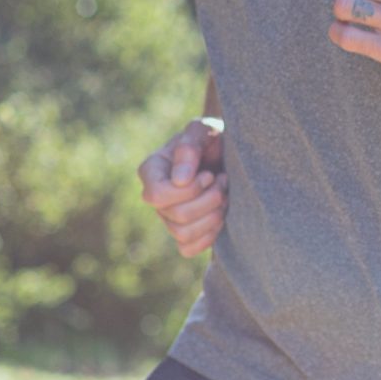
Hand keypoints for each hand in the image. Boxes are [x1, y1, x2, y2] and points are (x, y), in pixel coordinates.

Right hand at [140, 117, 226, 257]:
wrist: (229, 153)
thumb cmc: (213, 138)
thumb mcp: (204, 130)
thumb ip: (190, 147)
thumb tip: (179, 181)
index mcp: (152, 171)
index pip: (157, 196)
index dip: (189, 190)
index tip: (209, 174)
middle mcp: (156, 197)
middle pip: (177, 216)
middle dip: (210, 200)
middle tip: (223, 182)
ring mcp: (168, 217)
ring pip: (183, 234)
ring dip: (213, 216)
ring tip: (224, 196)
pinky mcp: (184, 232)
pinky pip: (188, 249)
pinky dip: (209, 236)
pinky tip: (220, 215)